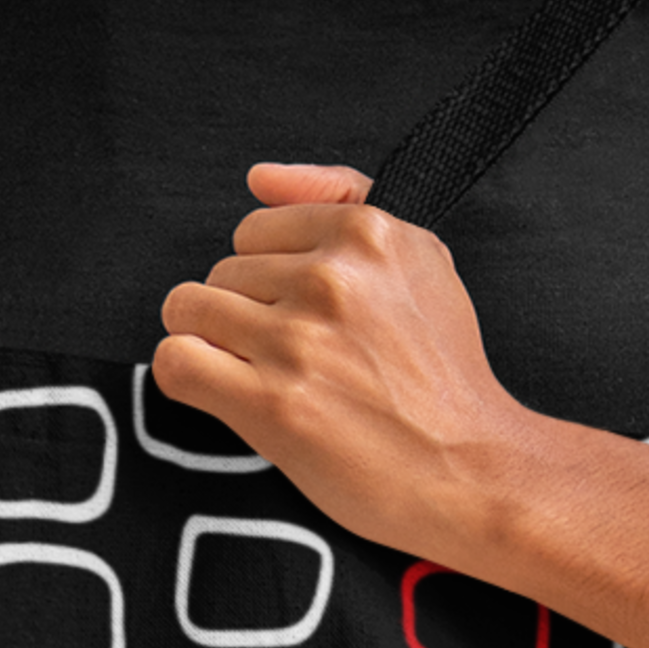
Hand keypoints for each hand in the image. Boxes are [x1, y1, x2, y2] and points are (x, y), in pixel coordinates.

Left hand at [153, 163, 536, 562]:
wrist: (473, 471)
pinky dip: (187, 378)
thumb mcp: (422, 260)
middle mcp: (332, 280)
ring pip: (189, 309)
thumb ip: (341, 197)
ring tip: (262, 377)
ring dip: (213, 346)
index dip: (272, 277)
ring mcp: (299, 342)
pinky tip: (225, 394)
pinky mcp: (272, 405)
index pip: (256, 229)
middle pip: (222, 271)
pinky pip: (176, 363)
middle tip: (296, 359)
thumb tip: (260, 176)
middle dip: (246, 314)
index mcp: (369, 235)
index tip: (304, 315)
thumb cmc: (446, 376)